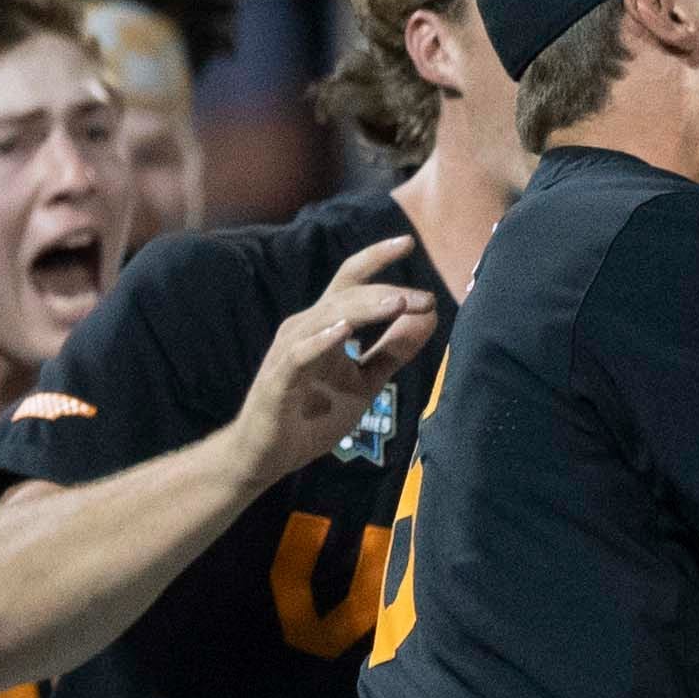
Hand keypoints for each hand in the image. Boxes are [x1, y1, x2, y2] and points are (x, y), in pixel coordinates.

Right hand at [227, 237, 439, 481]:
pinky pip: (300, 355)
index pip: (352, 281)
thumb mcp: (364, 382)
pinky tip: (343, 333)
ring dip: (363, 309)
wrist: (268, 454)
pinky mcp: (279, 380)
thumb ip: (394, 350)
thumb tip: (430, 317)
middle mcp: (306, 328)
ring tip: (396, 303)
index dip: (376, 258)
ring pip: (327, 318)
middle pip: (346, 296)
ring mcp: (290, 352)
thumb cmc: (312, 414)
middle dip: (386, 292)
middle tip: (423, 298)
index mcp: (326, 325)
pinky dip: (321, 341)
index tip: (408, 243)